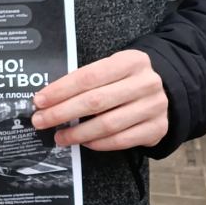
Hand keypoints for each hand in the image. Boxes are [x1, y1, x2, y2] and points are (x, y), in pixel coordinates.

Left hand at [31, 49, 167, 151]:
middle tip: (40, 121)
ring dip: (77, 133)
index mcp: (131, 61)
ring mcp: (154, 107)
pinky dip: (97, 143)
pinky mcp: (158, 129)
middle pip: (95, 102)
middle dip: (62, 113)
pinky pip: (120, 141)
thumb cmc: (126, 80)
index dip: (61, 90)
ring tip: (59, 137)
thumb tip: (48, 99)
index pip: (89, 77)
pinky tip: (83, 142)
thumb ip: (86, 80)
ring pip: (107, 125)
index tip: (39, 100)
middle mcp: (146, 83)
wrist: (166, 92)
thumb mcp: (112, 69)